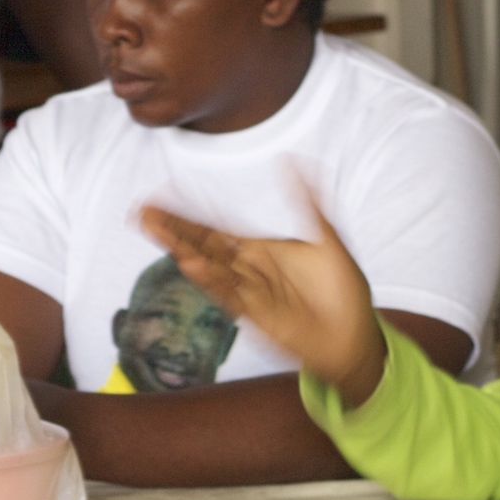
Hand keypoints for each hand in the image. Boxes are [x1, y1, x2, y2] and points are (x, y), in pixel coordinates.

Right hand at [140, 186, 389, 405]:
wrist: (357, 337)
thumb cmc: (342, 291)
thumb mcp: (327, 238)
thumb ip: (309, 201)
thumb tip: (293, 161)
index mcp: (257, 250)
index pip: (212, 229)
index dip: (184, 216)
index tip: (156, 201)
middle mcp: (246, 271)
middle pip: (201, 246)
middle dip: (173, 230)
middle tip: (142, 211)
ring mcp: (249, 294)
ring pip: (209, 268)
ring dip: (183, 250)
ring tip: (159, 232)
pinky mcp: (258, 316)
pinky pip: (230, 295)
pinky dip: (211, 280)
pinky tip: (192, 264)